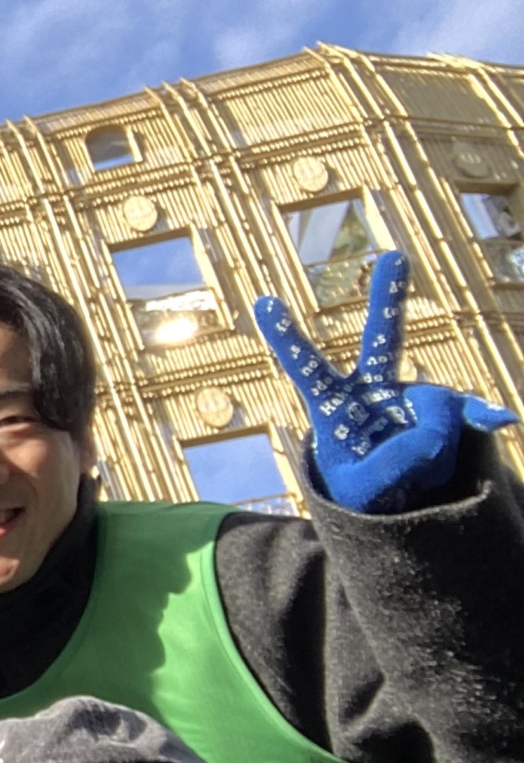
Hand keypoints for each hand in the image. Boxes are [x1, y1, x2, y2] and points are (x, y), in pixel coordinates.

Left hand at [251, 250, 516, 512]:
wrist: (397, 505)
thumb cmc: (363, 494)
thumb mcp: (368, 491)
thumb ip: (405, 457)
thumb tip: (456, 415)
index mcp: (333, 408)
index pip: (307, 369)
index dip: (288, 339)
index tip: (263, 302)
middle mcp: (373, 391)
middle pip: (381, 341)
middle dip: (389, 300)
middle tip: (393, 256)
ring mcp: (414, 397)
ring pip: (436, 407)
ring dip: (436, 444)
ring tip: (422, 475)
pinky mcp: (448, 410)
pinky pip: (469, 415)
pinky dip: (480, 422)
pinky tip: (500, 421)